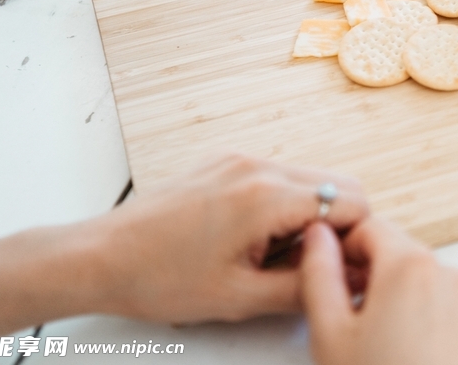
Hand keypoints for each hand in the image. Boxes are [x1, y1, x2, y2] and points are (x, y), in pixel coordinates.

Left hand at [95, 153, 367, 323]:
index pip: (352, 201)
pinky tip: (254, 238)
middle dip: (339, 224)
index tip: (340, 266)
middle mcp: (258, 166)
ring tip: (277, 254)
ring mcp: (240, 159)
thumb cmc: (159, 278)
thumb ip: (307, 286)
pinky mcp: (225, 161)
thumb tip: (350, 280)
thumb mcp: (242, 298)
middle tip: (314, 264)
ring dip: (311, 214)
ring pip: (310, 178)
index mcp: (267, 197)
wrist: (101, 257)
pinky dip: (283, 204)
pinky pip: (278, 176)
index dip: (357, 238)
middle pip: (339, 182)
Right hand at [302, 218, 457, 364]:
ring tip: (389, 355)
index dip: (345, 248)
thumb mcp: (329, 333)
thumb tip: (319, 235)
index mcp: (410, 266)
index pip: (371, 228)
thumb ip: (319, 272)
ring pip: (434, 290)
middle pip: (404, 260)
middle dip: (378, 282)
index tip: (334, 276)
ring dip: (411, 307)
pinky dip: (440, 333)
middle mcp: (453, 277)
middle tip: (356, 328)